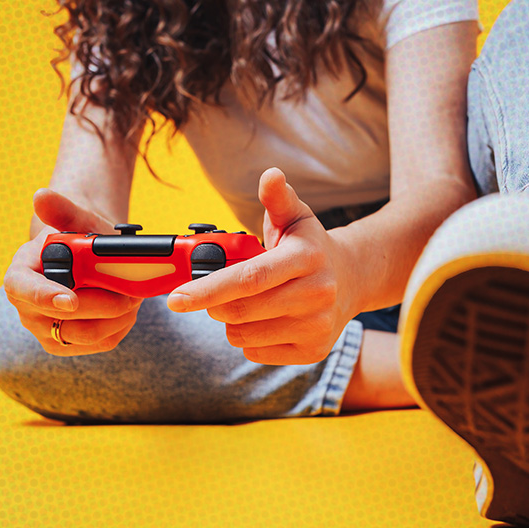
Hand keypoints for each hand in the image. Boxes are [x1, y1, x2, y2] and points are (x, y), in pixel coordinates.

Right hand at [2, 188, 142, 355]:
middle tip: (132, 290)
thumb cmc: (80, 238)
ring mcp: (47, 331)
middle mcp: (27, 308)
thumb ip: (62, 210)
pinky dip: (122, 324)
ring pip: (88, 334)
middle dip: (104, 302)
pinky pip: (102, 342)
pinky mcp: (70, 345)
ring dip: (118, 314)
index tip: (70, 299)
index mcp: (20, 275)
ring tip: (133, 293)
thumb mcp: (76, 221)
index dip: (45, 296)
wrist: (92, 259)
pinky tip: (127, 306)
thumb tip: (42, 196)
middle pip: (65, 316)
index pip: (22, 290)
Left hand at [167, 168, 359, 364]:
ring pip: (244, 335)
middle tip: (211, 292)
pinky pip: (256, 352)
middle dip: (213, 303)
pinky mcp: (313, 352)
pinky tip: (265, 319)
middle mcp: (317, 294)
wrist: (352, 280)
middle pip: (241, 310)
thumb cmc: (311, 246)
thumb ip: (277, 197)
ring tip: (247, 302)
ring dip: (230, 321)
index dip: (207, 289)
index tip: (176, 298)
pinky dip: (248, 338)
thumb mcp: (296, 216)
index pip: (249, 278)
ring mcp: (317, 327)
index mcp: (307, 258)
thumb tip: (270, 175)